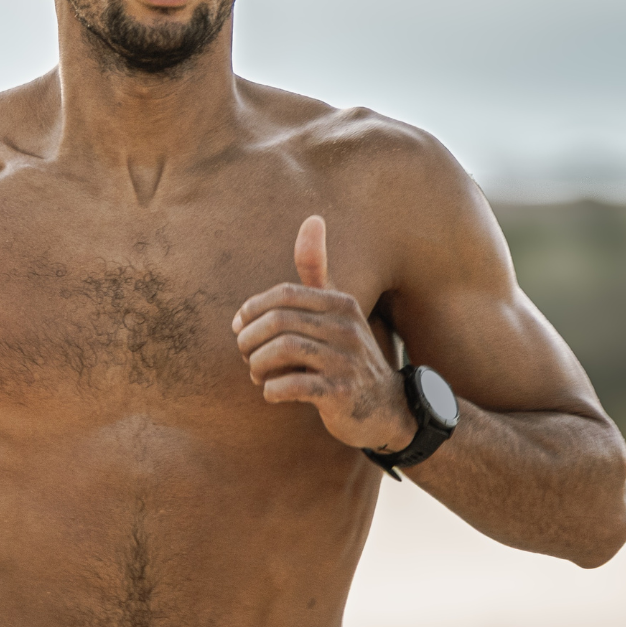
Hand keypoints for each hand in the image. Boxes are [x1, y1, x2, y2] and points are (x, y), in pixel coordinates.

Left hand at [232, 215, 416, 450]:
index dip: (252, 310)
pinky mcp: (341, 393)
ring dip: (258, 365)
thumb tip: (312, 218)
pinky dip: (272, 391)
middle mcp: (346, 328)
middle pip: (278, 322)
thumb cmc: (348, 355)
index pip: (283, 294)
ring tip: (257, 374)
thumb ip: (317, 271)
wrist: (385, 408)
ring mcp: (346, 361)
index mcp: (341, 303)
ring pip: (282, 351)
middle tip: (245, 354)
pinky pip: (291, 386)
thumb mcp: (336, 310)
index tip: (240, 327)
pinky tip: (273, 393)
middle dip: (249, 339)